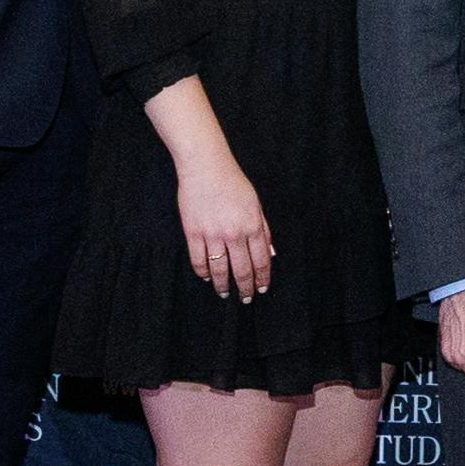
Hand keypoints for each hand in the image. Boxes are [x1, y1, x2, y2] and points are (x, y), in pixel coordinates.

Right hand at [177, 160, 276, 301]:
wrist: (206, 167)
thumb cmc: (233, 182)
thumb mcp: (255, 204)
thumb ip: (263, 230)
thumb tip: (270, 254)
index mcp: (252, 225)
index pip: (261, 260)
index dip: (262, 278)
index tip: (261, 288)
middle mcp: (234, 233)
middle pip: (242, 270)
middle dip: (245, 288)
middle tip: (246, 298)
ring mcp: (213, 234)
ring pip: (219, 269)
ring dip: (223, 285)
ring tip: (225, 293)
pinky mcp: (193, 232)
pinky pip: (199, 260)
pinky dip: (203, 273)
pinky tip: (207, 278)